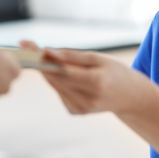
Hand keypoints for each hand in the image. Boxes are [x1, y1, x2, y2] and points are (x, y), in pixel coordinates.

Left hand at [20, 41, 155, 116]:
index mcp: (96, 84)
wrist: (131, 98)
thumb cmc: (115, 72)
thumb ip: (73, 57)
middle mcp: (86, 100)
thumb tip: (48, 52)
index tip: (29, 47)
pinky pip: (60, 92)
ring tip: (45, 56)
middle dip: (41, 61)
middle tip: (27, 45)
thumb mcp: (99, 59)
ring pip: (55, 85)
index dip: (45, 59)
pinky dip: (59, 82)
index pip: (63, 71)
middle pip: (55, 78)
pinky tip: (68, 76)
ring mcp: (80, 109)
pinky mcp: (75, 112)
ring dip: (48, 70)